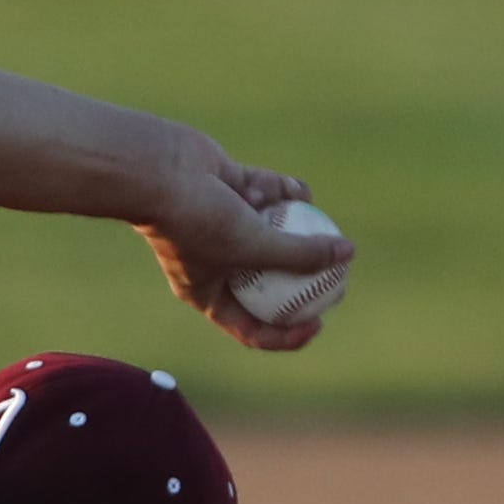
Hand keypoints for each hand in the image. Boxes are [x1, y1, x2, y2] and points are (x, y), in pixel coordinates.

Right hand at [133, 143, 347, 354]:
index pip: (253, 329)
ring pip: (271, 230)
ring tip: (318, 221)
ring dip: (292, 224)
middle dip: (305, 278)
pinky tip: (301, 190)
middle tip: (339, 275)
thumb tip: (347, 255)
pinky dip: (282, 191)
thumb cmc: (197, 218)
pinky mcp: (228, 188)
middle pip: (269, 282)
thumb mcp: (253, 245)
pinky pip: (265, 193)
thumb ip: (301, 253)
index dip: (288, 334)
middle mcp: (215, 263)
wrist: (157, 170)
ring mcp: (222, 224)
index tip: (319, 322)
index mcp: (209, 294)